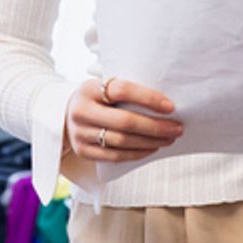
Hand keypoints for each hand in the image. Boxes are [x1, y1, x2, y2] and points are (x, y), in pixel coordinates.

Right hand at [64, 77, 182, 162]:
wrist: (65, 115)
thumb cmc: (95, 98)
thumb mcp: (102, 86)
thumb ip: (124, 90)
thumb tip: (163, 100)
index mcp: (89, 89)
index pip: (122, 90)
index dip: (148, 98)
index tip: (170, 107)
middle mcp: (81, 111)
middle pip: (125, 121)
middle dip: (155, 127)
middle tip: (177, 128)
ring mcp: (80, 133)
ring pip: (122, 141)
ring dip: (150, 142)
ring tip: (169, 138)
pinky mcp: (82, 151)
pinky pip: (115, 156)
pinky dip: (137, 153)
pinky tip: (152, 148)